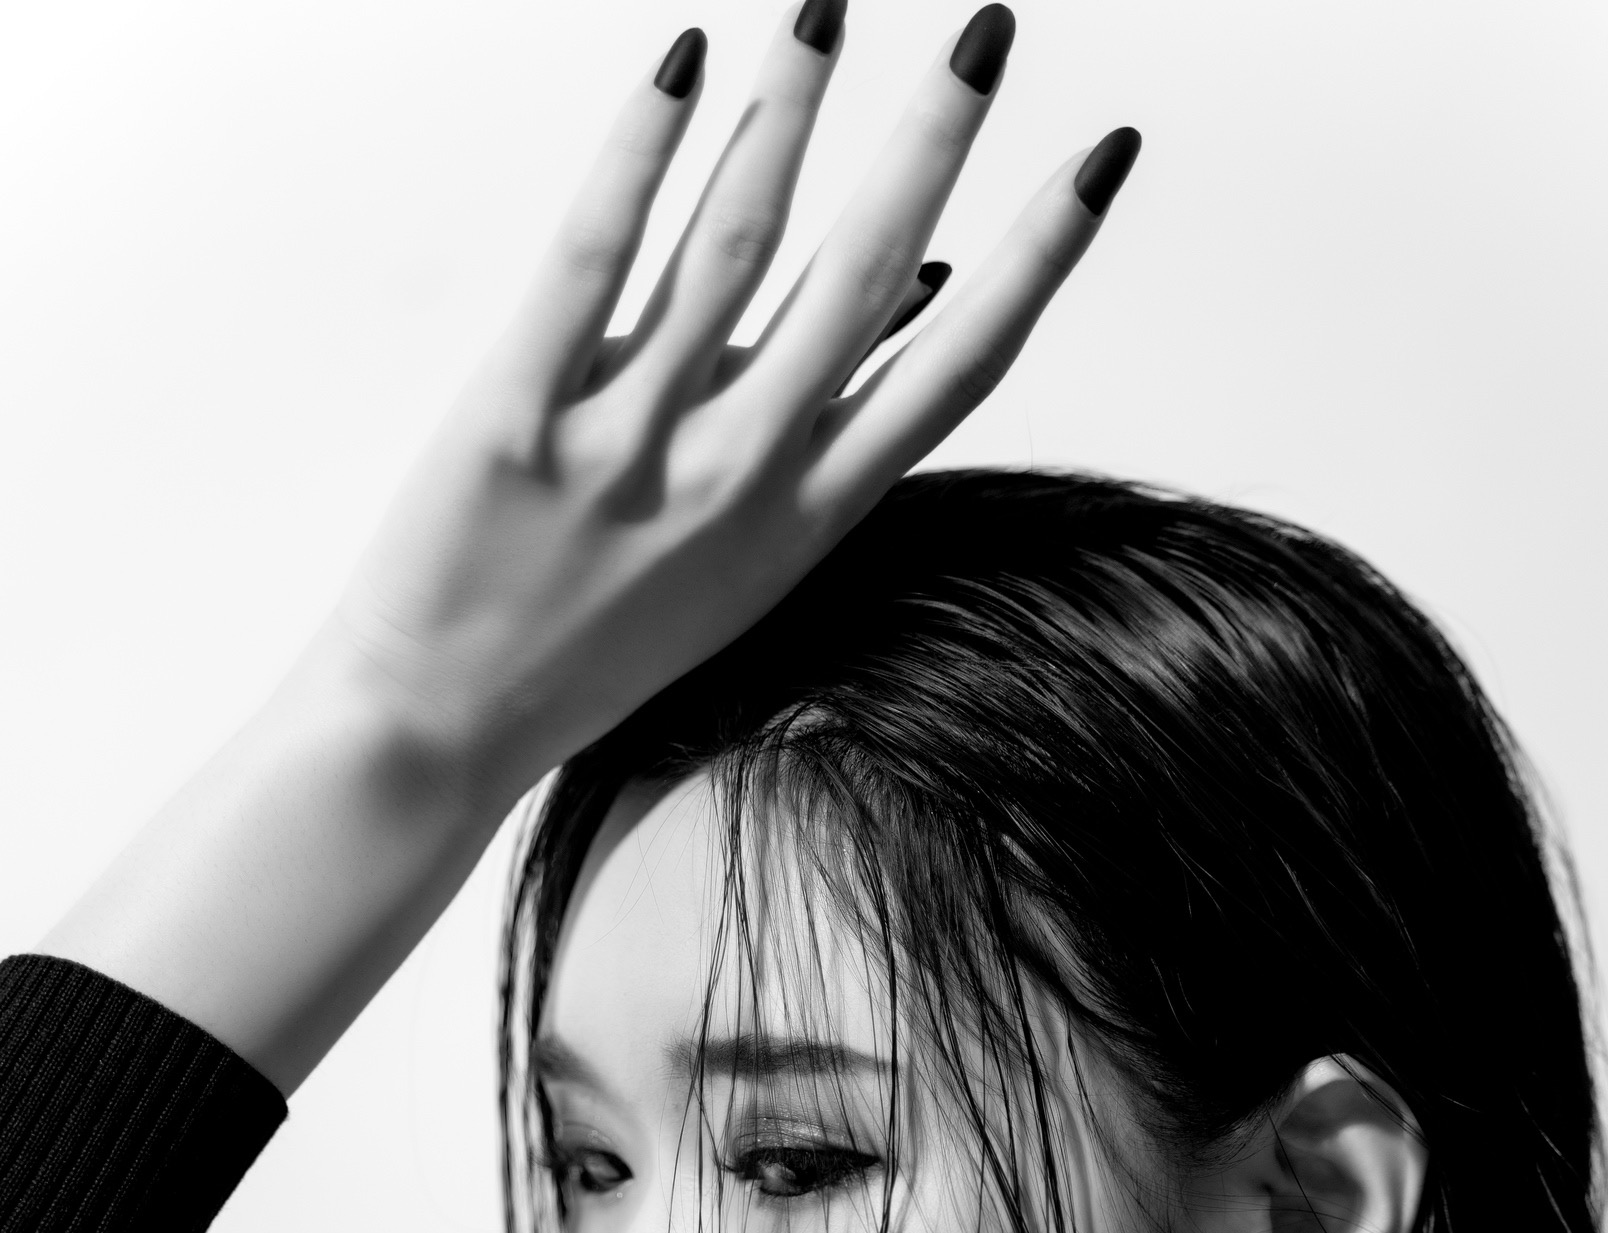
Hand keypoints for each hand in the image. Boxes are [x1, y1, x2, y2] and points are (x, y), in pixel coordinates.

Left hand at [327, 2, 1137, 803]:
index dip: (1040, 258)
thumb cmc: (597, 639)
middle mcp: (739, 477)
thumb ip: (816, 426)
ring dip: (791, 110)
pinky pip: (592, 262)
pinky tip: (682, 65)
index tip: (1103, 160)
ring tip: (830, 7)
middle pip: (866, 280)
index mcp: (806, 516)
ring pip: (733, 245)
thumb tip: (919, 289)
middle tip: (992, 27)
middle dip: (937, 143)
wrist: (444, 725)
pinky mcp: (519, 418)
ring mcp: (632, 448)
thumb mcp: (740, 557)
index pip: (958, 369)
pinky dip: (640, 155)